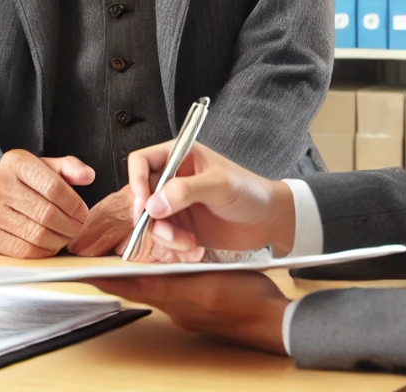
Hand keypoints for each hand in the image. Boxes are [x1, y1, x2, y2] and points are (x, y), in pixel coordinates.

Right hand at [0, 150, 94, 257]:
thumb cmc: (22, 181)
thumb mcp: (44, 166)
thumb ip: (69, 167)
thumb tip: (88, 176)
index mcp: (15, 162)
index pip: (53, 187)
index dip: (74, 204)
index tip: (83, 212)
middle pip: (46, 214)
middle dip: (70, 225)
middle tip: (78, 228)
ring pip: (37, 235)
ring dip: (59, 240)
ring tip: (66, 236)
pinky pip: (24, 251)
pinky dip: (43, 251)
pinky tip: (50, 244)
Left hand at [91, 272, 290, 354]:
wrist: (274, 322)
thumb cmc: (248, 298)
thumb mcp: (212, 280)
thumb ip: (177, 279)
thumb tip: (143, 280)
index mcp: (178, 298)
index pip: (133, 288)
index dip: (109, 280)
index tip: (86, 273)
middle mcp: (177, 307)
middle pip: (138, 290)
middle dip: (117, 278)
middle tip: (93, 267)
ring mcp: (187, 311)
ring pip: (153, 291)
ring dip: (136, 279)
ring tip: (117, 265)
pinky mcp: (197, 310)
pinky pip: (169, 295)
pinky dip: (158, 282)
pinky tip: (159, 270)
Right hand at [127, 142, 295, 255]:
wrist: (268, 221)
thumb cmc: (249, 191)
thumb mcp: (219, 185)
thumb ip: (186, 191)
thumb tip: (153, 204)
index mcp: (179, 156)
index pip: (142, 161)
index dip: (136, 180)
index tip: (143, 204)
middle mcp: (173, 179)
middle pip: (142, 195)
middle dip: (150, 217)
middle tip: (165, 231)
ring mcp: (175, 205)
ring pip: (151, 221)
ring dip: (165, 236)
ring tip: (187, 243)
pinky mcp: (181, 227)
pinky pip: (165, 239)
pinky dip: (175, 247)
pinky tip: (194, 249)